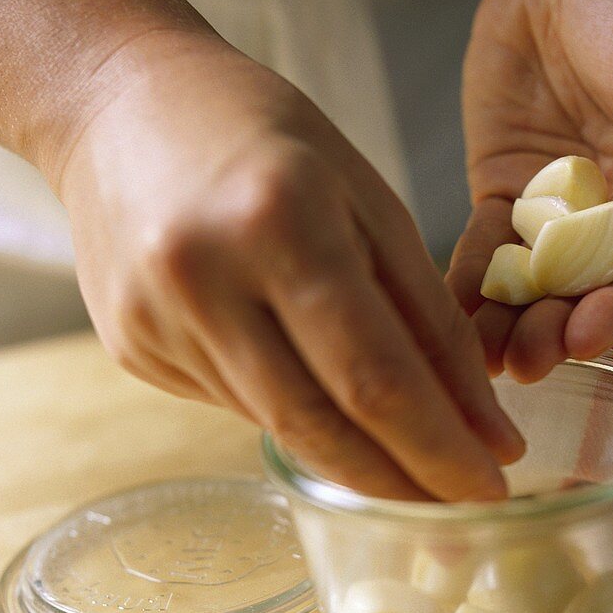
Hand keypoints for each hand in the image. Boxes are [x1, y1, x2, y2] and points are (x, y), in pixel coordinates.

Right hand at [57, 34, 523, 499]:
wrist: (117, 104)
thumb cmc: (264, 136)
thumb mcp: (365, 197)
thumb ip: (425, 311)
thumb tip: (479, 420)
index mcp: (278, 220)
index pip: (374, 374)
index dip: (440, 445)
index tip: (495, 483)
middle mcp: (203, 279)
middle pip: (320, 425)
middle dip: (404, 482)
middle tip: (461, 508)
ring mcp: (154, 322)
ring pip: (278, 426)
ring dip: (356, 460)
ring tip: (413, 470)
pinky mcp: (130, 350)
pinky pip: (237, 404)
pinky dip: (297, 417)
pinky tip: (325, 407)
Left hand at [450, 0, 612, 381]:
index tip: (586, 337)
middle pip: (586, 298)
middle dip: (557, 334)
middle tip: (526, 362)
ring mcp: (555, 221)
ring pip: (533, 290)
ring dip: (509, 328)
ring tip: (482, 360)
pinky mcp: (502, 205)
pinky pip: (483, 255)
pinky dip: (467, 288)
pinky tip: (448, 319)